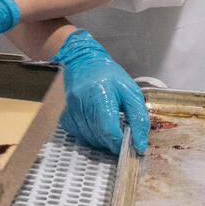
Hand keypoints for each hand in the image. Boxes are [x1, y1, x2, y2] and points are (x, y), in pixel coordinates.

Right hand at [53, 30, 149, 154]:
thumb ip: (138, 117)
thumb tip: (140, 143)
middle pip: (99, 136)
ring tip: (110, 126)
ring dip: (102, 139)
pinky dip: (90, 135)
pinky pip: (79, 135)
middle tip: (122, 134)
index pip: (108, 130)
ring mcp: (70, 109)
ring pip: (88, 139)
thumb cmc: (108, 74)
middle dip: (113, 141)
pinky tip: (96, 125)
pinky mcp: (64, 114)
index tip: (129, 144)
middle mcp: (81, 102)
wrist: (82, 61)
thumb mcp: (131, 91)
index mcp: (100, 94)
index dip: (120, 142)